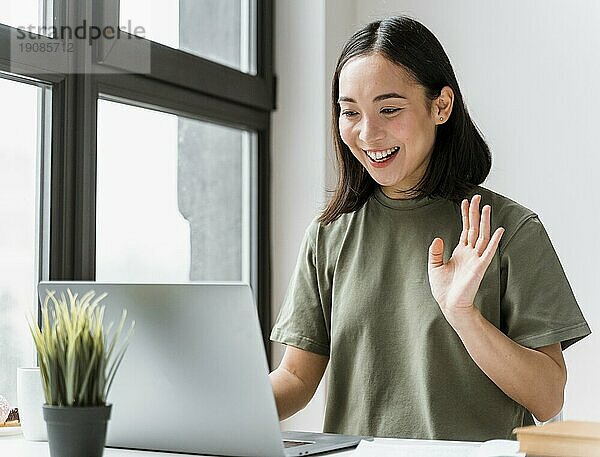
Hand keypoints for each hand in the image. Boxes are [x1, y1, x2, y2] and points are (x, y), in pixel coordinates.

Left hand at [427, 195, 504, 326]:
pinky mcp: (480, 267)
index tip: (465, 201)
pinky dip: (494, 240)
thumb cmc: (443, 288)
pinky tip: (498, 229)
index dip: (465, 215)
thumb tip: (437, 238)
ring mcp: (476, 259)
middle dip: (476, 213)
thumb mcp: (434, 266)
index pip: (465, 229)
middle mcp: (470, 253)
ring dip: (485, 222)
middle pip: (474, 228)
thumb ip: (435, 252)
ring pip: (482, 236)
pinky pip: (488, 251)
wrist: (449, 304)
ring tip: (487, 207)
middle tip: (477, 197)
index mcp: (460, 252)